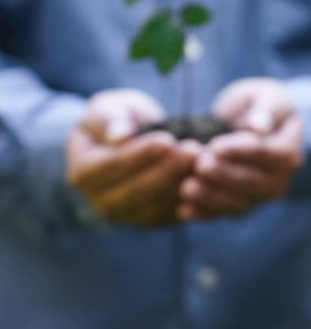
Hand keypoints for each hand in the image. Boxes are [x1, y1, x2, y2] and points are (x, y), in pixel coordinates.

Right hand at [66, 89, 198, 225]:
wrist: (130, 143)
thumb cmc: (118, 120)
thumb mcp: (109, 108)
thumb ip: (110, 118)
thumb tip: (121, 136)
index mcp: (82, 173)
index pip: (111, 166)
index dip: (140, 154)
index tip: (167, 140)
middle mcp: (101, 201)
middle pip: (137, 190)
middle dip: (168, 170)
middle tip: (194, 150)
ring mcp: (128, 215)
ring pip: (157, 205)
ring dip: (183, 183)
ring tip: (205, 161)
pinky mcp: (153, 220)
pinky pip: (173, 214)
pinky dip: (192, 199)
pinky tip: (209, 178)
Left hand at [178, 78, 303, 218]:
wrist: (257, 126)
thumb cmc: (262, 106)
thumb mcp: (268, 96)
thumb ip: (265, 109)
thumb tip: (258, 126)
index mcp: (289, 151)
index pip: (266, 153)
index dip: (240, 151)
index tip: (215, 146)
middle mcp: (279, 180)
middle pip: (252, 182)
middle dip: (223, 175)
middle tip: (199, 165)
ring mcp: (260, 196)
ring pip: (238, 203)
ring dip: (211, 198)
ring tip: (186, 188)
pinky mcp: (242, 205)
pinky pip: (224, 213)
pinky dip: (204, 214)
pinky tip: (183, 211)